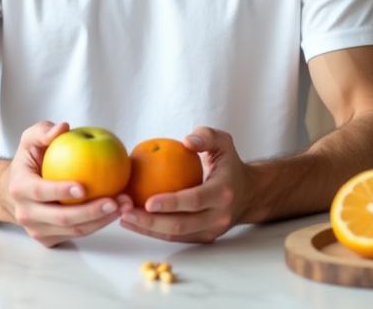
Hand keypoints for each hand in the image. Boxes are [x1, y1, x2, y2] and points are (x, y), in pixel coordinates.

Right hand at [5, 121, 131, 247]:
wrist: (18, 190)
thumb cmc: (29, 161)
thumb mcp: (31, 140)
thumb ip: (44, 131)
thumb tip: (63, 128)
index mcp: (20, 188)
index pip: (41, 192)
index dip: (61, 191)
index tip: (84, 187)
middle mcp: (26, 213)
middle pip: (61, 218)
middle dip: (91, 212)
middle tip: (115, 201)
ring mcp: (37, 230)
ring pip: (73, 230)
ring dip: (101, 221)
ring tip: (123, 206)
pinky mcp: (49, 239)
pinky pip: (77, 234)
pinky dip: (98, 225)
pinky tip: (116, 211)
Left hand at [119, 126, 252, 243]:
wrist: (249, 194)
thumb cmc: (230, 165)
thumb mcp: (224, 143)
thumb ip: (207, 135)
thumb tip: (186, 141)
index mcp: (223, 192)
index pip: (194, 200)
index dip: (171, 203)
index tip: (147, 200)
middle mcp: (218, 216)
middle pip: (181, 224)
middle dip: (150, 221)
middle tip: (125, 211)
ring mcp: (211, 230)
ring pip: (175, 235)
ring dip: (147, 229)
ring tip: (123, 218)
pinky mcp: (203, 238)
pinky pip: (176, 237)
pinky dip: (154, 232)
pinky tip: (135, 222)